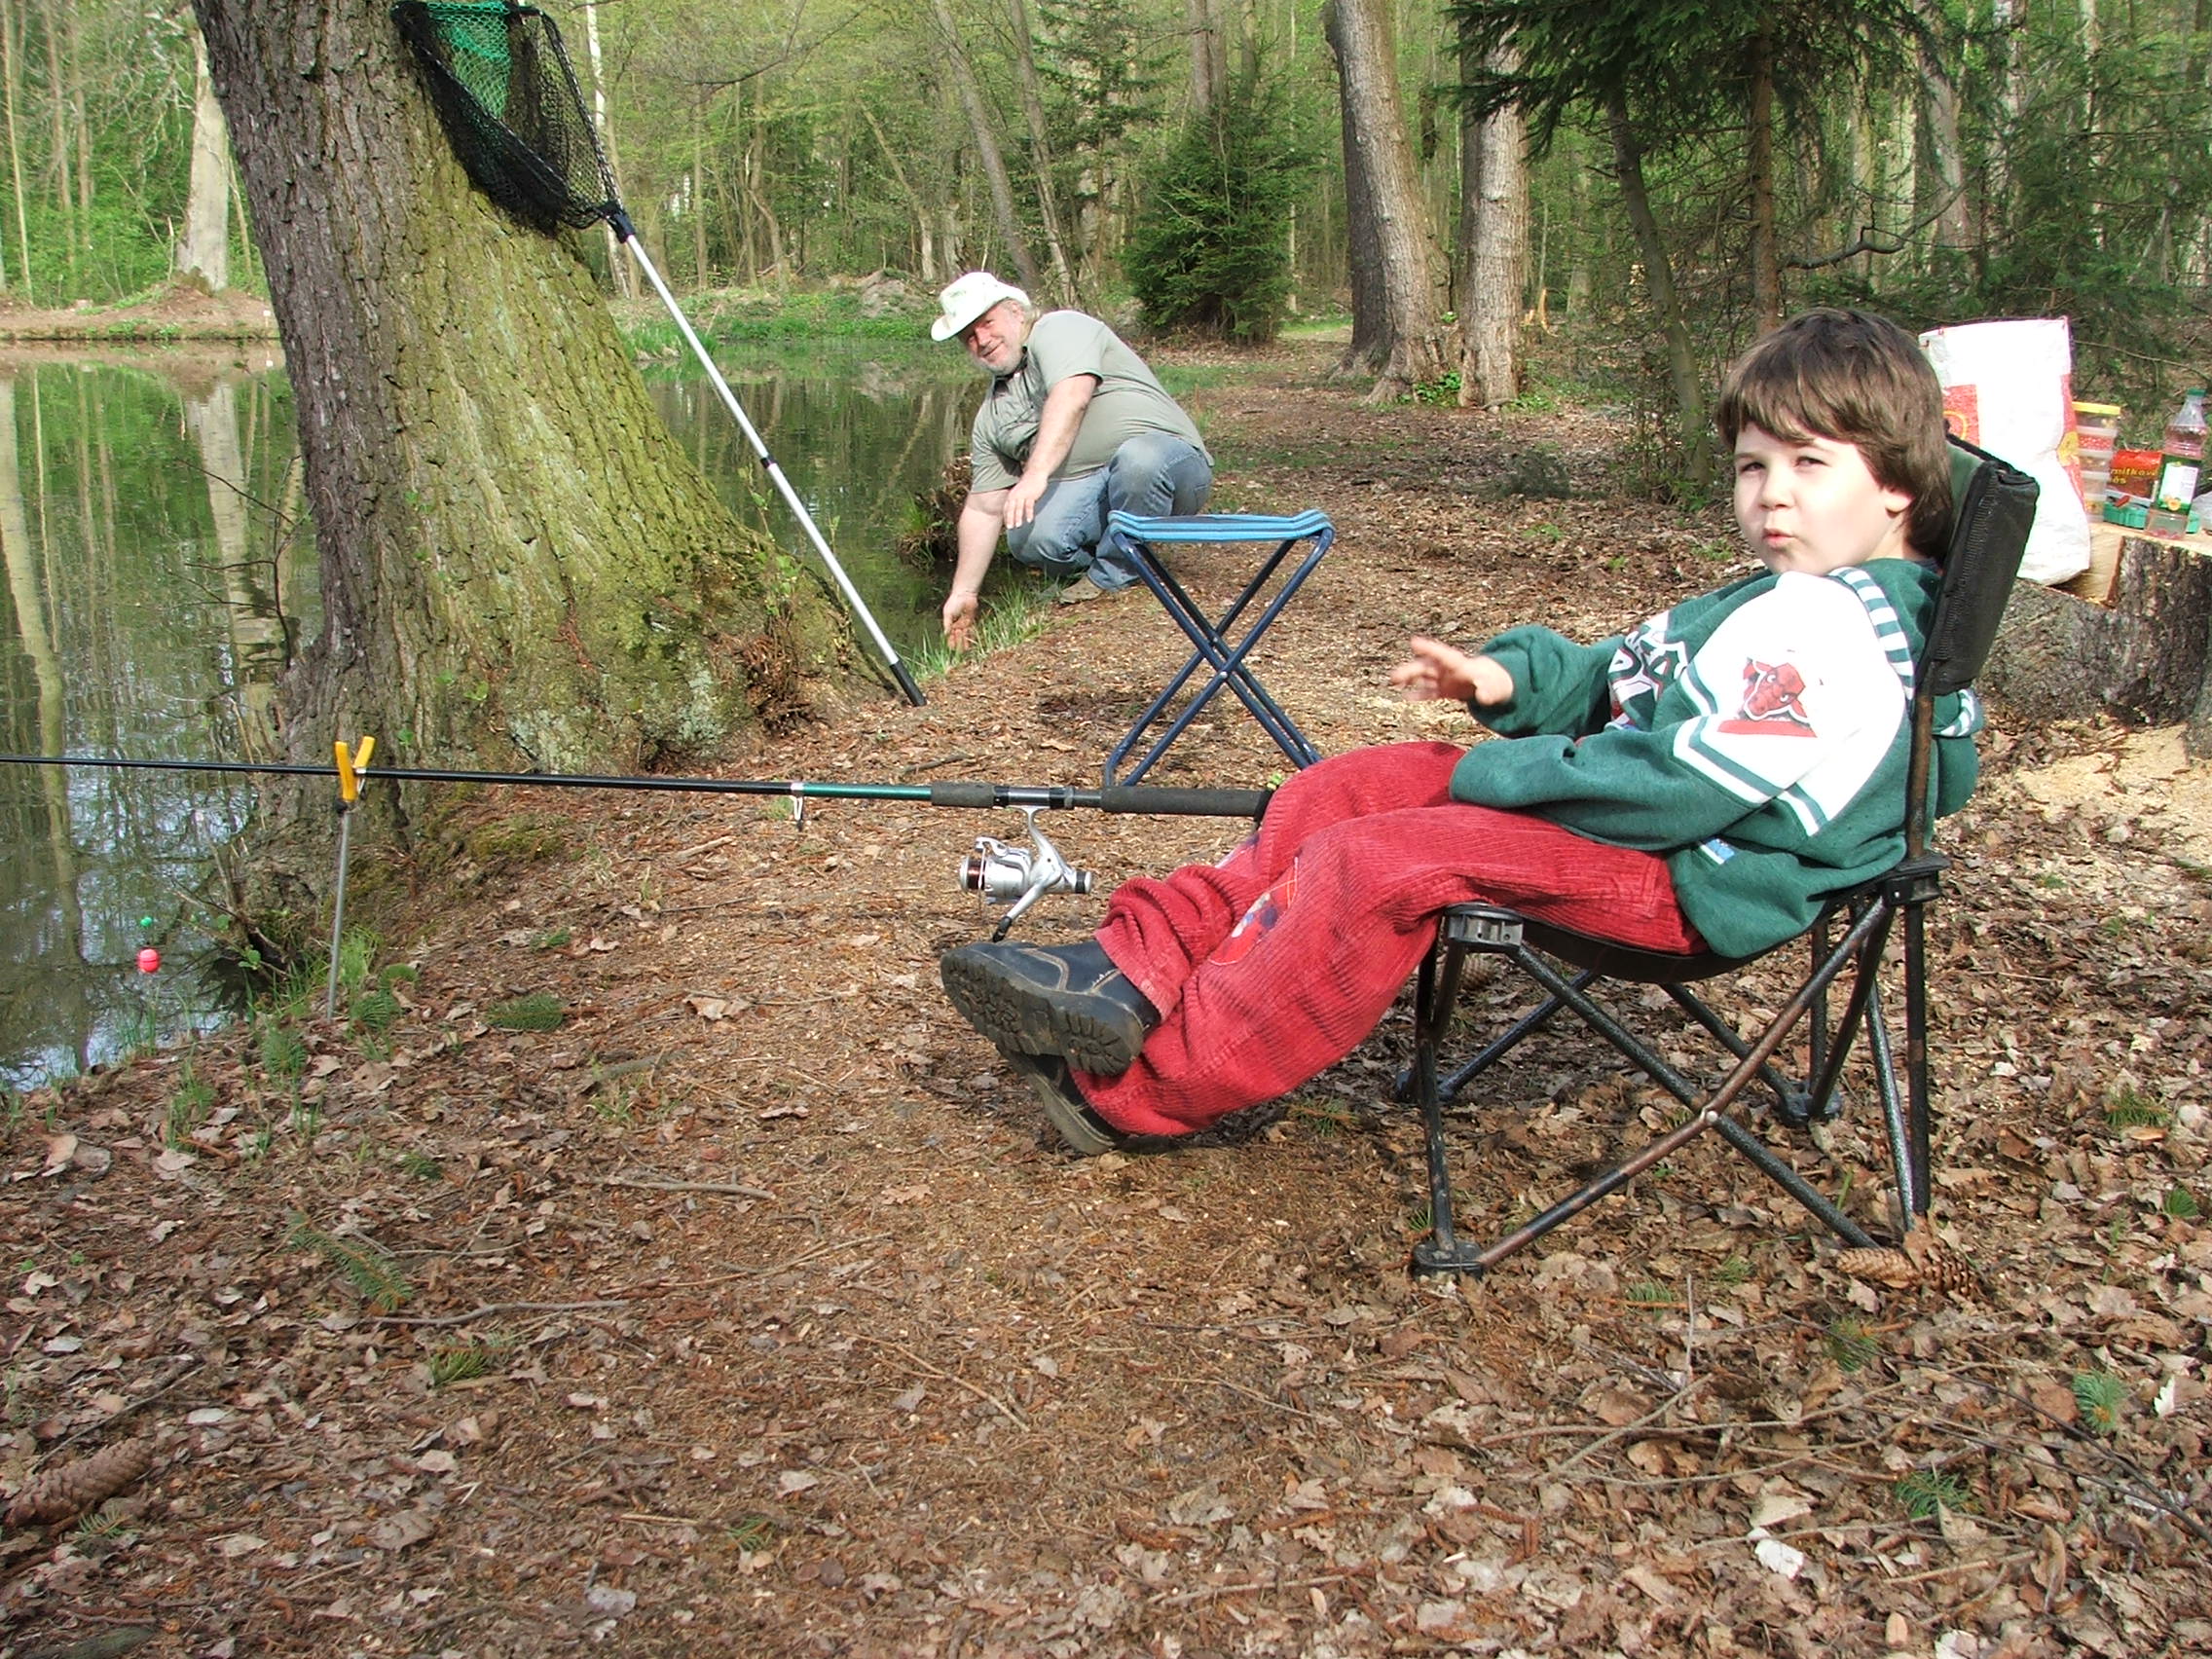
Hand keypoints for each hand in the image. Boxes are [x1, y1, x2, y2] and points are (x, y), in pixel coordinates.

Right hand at [943, 591, 979, 651]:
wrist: (965, 595)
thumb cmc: (954, 602)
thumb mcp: (948, 613)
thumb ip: (947, 623)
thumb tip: (946, 633)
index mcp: (950, 623)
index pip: (950, 635)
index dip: (951, 641)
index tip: (951, 648)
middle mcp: (957, 625)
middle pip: (958, 637)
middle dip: (958, 643)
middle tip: (960, 651)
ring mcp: (965, 624)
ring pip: (965, 635)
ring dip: (965, 642)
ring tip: (966, 650)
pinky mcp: (972, 621)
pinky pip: (971, 631)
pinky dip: (971, 637)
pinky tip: (972, 643)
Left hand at [1003, 471, 1046, 529]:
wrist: (1035, 473)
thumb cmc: (1028, 483)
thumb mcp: (1019, 491)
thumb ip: (1016, 499)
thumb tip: (1015, 509)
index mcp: (1011, 495)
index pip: (1007, 508)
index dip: (1006, 516)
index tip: (1007, 525)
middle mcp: (1015, 495)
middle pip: (1011, 509)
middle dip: (1010, 519)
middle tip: (1010, 528)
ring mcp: (1023, 495)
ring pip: (1019, 508)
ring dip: (1018, 518)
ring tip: (1018, 526)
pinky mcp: (1031, 495)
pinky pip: (1029, 506)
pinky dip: (1029, 513)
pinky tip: (1029, 520)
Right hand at [1389, 636, 1513, 704]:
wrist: (1492, 685)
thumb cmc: (1493, 682)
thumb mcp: (1494, 688)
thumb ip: (1488, 692)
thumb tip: (1484, 698)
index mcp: (1459, 663)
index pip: (1442, 654)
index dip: (1428, 648)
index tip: (1413, 642)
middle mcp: (1447, 669)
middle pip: (1426, 666)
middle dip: (1410, 670)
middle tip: (1395, 676)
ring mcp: (1443, 678)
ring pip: (1422, 676)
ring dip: (1408, 678)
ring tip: (1393, 682)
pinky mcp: (1442, 689)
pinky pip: (1427, 691)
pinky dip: (1417, 694)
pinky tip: (1405, 696)